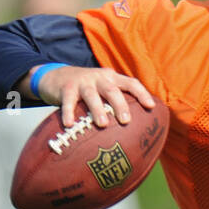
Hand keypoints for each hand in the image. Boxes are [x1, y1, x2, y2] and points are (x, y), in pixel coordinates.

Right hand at [18, 66, 155, 128]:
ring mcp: (83, 82)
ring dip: (98, 109)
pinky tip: (69, 124)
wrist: (56, 76)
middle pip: (112, 90)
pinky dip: (69, 112)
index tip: (151, 107)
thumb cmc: (87, 90)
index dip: (142, 93)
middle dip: (120, 105)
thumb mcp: (102, 90)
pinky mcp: (67, 87)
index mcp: (112, 79)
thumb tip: (135, 132)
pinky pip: (68, 101)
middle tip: (126, 121)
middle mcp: (99, 78)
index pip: (131, 83)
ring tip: (103, 124)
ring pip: (92, 95)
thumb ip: (115, 103)